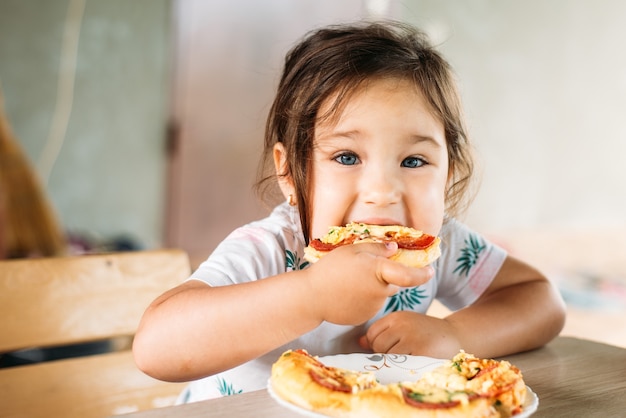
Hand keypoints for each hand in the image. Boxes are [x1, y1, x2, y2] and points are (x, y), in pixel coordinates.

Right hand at [303, 242, 433, 325]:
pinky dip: (362, 300)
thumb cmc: (330, 269)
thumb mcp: (352, 250)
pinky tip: (344, 294)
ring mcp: (373, 307)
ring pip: (379, 295)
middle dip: (384, 277)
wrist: (311, 297)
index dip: (422, 274)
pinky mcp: (363, 318)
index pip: (409, 275)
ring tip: (347, 282)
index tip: (431, 271)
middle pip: (392, 283)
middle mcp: (380, 292)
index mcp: (379, 272)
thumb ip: (377, 249)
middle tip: (362, 270)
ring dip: (371, 288)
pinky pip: (368, 306)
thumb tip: (394, 250)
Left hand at [358, 311, 460, 357]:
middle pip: (378, 346)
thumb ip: (383, 334)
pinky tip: (415, 362)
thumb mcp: (404, 327)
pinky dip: (404, 367)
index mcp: (396, 316)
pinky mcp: (420, 352)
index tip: (391, 348)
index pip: (372, 334)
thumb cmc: (426, 333)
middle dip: (385, 355)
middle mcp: (402, 324)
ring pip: (388, 356)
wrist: (456, 336)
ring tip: (410, 357)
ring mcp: (411, 338)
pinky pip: (401, 365)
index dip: (377, 345)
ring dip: (395, 362)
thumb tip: (360, 343)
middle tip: (402, 354)